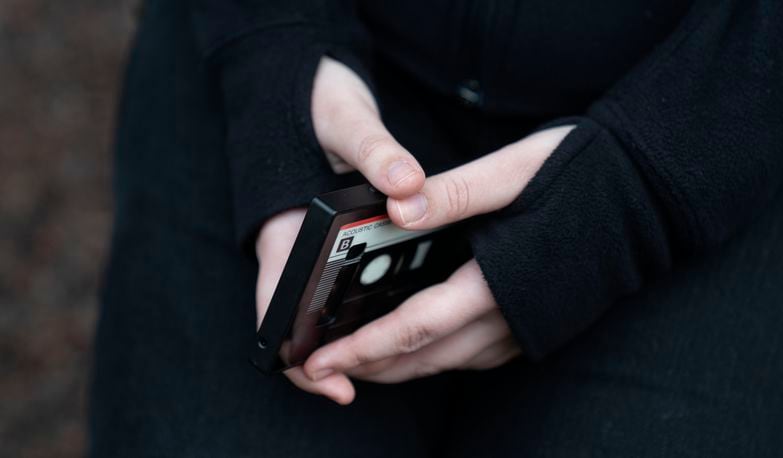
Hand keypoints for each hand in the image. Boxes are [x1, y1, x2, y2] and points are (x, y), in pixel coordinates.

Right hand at [254, 56, 428, 403]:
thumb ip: (374, 149)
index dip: (301, 364)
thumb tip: (408, 186)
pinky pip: (356, 281)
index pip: (274, 316)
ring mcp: (316, 247)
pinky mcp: (341, 238)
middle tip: (398, 367)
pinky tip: (419, 299)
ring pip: (333, 308)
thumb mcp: (345, 119)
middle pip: (309, 325)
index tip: (342, 386)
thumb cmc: (312, 100)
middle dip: (346, 356)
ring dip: (365, 331)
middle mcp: (294, 251)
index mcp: (282, 235)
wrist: (303, 82)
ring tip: (414, 342)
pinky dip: (379, 298)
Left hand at [295, 124, 576, 403]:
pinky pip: (479, 355)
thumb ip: (454, 192)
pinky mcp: (541, 324)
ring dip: (404, 365)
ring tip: (363, 357)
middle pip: (428, 357)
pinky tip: (425, 340)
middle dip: (372, 366)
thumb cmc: (581, 174)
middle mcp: (512, 316)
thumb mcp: (514, 171)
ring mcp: (530, 326)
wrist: (648, 193)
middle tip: (326, 367)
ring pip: (452, 362)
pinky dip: (441, 355)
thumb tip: (398, 207)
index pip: (415, 328)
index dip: (364, 348)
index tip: (321, 361)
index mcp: (497, 281)